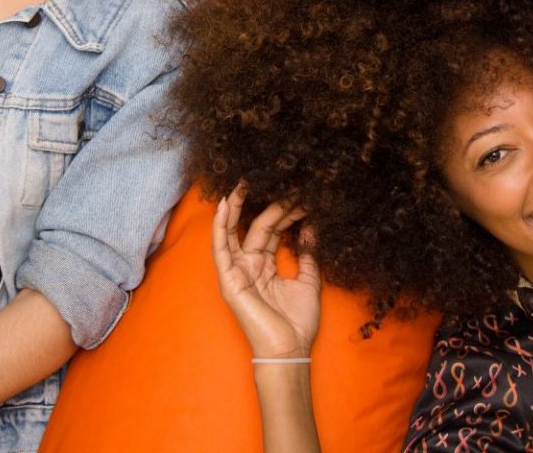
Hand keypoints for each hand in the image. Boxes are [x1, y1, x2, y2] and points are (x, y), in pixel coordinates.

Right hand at [212, 186, 321, 358]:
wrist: (290, 349)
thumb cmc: (298, 322)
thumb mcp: (308, 281)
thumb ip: (307, 253)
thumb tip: (311, 226)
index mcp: (265, 266)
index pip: (272, 231)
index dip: (286, 213)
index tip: (302, 196)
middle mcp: (249, 266)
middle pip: (257, 227)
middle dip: (270, 205)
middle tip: (282, 182)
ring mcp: (237, 272)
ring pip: (233, 233)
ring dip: (238, 207)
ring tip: (244, 183)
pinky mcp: (229, 280)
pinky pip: (221, 249)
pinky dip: (221, 226)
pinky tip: (225, 205)